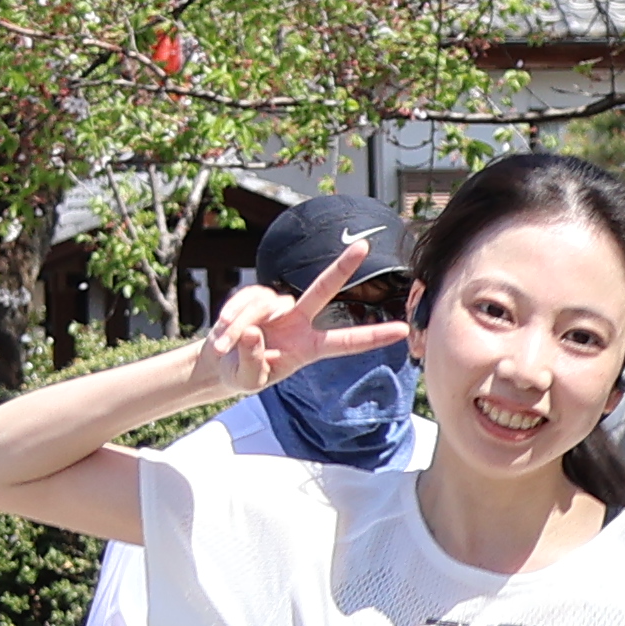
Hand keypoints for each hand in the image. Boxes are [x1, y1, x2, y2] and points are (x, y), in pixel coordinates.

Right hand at [190, 240, 379, 399]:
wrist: (220, 361)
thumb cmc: (244, 373)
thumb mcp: (250, 379)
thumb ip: (253, 361)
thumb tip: (254, 332)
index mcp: (309, 348)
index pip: (346, 342)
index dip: (373, 336)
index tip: (403, 331)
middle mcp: (299, 322)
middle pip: (324, 288)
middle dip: (342, 266)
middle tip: (365, 246)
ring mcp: (278, 306)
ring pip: (266, 303)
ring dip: (241, 323)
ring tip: (224, 344)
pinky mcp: (257, 296)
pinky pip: (247, 299)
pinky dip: (232, 315)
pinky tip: (222, 331)